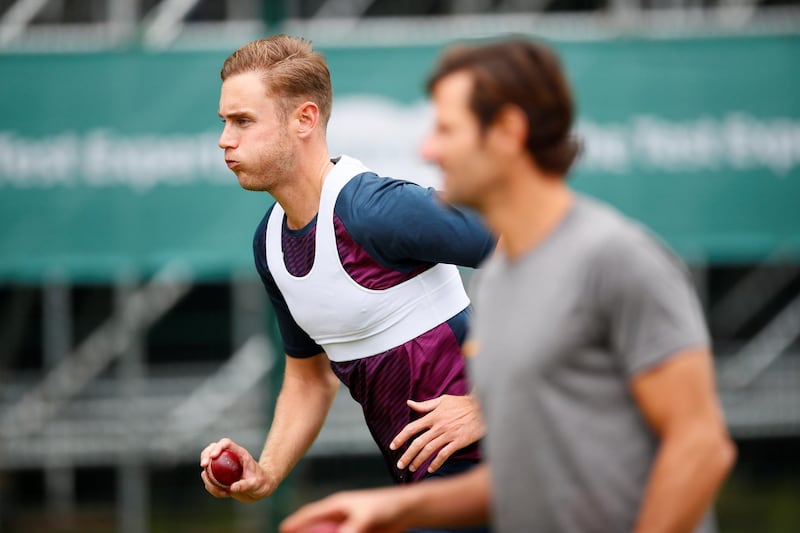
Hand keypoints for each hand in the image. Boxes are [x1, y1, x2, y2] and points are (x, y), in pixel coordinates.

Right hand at [199, 438, 274, 502]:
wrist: (261, 489)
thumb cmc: (262, 482)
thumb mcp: (256, 484)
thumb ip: (246, 485)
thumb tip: (232, 487)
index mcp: (239, 454)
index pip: (226, 443)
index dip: (217, 447)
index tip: (213, 456)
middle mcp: (230, 458)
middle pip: (212, 449)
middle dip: (205, 455)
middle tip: (203, 466)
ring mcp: (224, 468)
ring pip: (208, 464)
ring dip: (207, 476)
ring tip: (221, 490)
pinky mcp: (220, 478)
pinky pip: (210, 480)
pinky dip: (212, 487)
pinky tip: (224, 494)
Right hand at [279, 488, 407, 532]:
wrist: (405, 511)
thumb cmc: (386, 506)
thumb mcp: (366, 517)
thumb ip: (351, 530)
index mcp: (336, 504)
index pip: (310, 513)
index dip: (296, 521)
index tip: (283, 529)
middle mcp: (339, 516)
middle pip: (316, 528)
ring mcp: (347, 526)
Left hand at [390, 394, 484, 473]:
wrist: (482, 407)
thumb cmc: (462, 403)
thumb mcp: (442, 400)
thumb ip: (425, 405)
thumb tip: (409, 403)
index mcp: (433, 416)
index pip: (412, 428)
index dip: (400, 438)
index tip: (393, 446)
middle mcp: (438, 426)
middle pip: (418, 443)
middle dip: (407, 455)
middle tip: (400, 465)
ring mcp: (448, 434)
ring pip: (429, 450)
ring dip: (419, 460)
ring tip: (412, 468)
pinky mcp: (459, 441)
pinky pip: (444, 454)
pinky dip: (436, 462)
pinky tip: (431, 469)